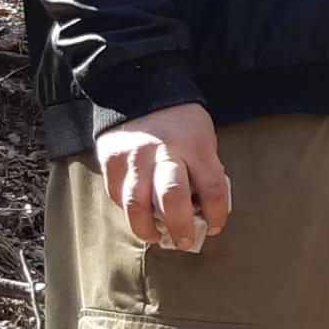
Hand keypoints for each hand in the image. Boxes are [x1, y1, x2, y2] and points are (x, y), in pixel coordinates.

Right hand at [96, 102, 231, 252]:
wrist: (140, 88)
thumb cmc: (181, 120)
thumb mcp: (203, 137)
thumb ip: (203, 170)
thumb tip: (201, 208)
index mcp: (195, 145)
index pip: (212, 188)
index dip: (216, 213)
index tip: (215, 226)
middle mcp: (163, 153)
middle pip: (172, 199)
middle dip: (181, 226)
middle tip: (185, 240)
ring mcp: (134, 158)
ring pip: (137, 204)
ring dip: (147, 228)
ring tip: (157, 236)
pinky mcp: (111, 161)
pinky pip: (118, 196)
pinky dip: (129, 211)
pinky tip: (140, 214)